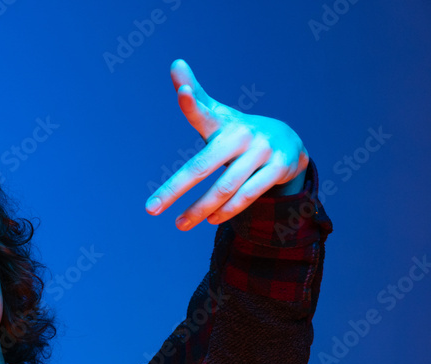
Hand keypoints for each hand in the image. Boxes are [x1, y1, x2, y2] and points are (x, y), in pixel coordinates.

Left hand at [144, 59, 308, 230]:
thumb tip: (175, 63)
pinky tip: (210, 220)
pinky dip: (227, 211)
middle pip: (203, 165)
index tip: (185, 92)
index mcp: (223, 122)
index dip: (193, 103)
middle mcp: (242, 134)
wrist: (288, 140)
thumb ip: (194, 99)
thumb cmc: (237, 132)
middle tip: (151, 209)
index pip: (204, 112)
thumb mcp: (217, 115)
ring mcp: (262, 151)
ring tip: (180, 224)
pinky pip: (247, 195)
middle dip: (174, 189)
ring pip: (225, 187)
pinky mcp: (279, 168)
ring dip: (199, 210)